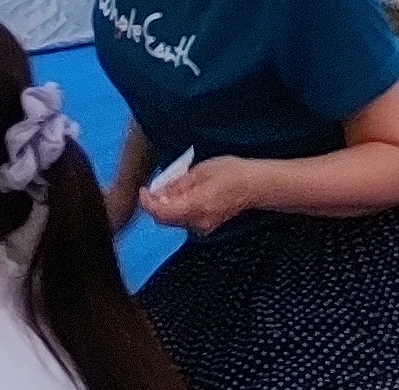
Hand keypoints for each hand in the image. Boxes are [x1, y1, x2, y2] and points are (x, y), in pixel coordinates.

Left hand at [140, 152, 262, 236]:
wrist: (255, 186)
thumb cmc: (231, 173)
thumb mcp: (200, 171)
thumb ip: (177, 185)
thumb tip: (158, 193)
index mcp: (195, 206)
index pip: (161, 213)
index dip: (148, 202)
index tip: (143, 190)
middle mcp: (197, 222)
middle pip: (166, 220)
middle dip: (156, 205)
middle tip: (155, 187)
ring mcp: (203, 227)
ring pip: (174, 221)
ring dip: (167, 207)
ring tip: (171, 188)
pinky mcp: (207, 227)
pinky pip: (185, 221)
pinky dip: (178, 210)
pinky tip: (183, 196)